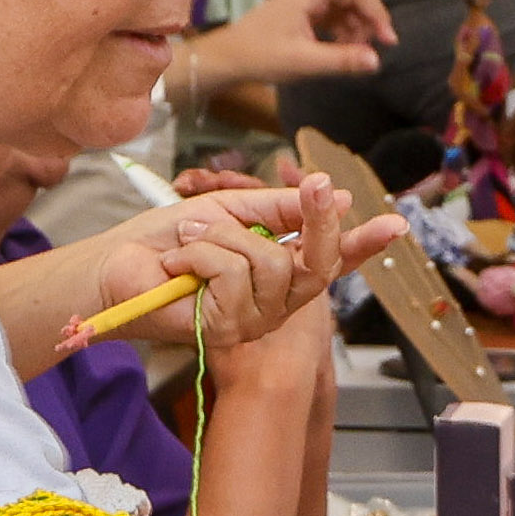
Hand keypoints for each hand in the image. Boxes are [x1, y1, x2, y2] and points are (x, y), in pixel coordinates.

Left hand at [0, 177, 399, 378]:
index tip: (397, 225)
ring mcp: (253, 320)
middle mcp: (274, 302)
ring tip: (190, 235)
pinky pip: (234, 275)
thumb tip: (334, 195)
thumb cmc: (169, 239)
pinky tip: (179, 262)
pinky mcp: (225, 331)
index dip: (364, 244)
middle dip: (318, 218)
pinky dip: (201, 252)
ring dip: (222, 235)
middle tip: (317, 185)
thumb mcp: (232, 211)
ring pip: (271, 263)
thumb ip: (279, 209)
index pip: (331, 260)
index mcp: (279, 271)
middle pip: (317, 263)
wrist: (116, 265)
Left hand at [173, 0, 403, 100]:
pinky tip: (348, 48)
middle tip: (387, 43)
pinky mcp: (305, 11)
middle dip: (373, 16)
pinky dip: (347, 30)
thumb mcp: (304, 62)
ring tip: (361, 52)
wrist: (230, 58)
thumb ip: (341, 60)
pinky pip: (336, 14)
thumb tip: (376, 60)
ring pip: (347, 5)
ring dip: (360, 26)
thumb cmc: (262, 56)